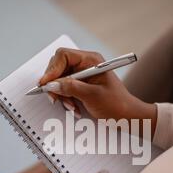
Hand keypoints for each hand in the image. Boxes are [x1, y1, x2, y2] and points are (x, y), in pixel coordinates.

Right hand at [39, 48, 156, 125]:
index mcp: (90, 60)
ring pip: (59, 81)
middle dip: (56, 86)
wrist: (127, 117)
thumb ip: (71, 88)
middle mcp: (85, 64)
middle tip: (56, 100)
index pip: (63, 56)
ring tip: (72, 108)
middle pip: (58, 68)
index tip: (45, 85)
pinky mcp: (81, 86)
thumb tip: (51, 85)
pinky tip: (74, 109)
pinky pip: (65, 90)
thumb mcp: (92, 96)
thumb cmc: (116, 104)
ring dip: (61, 96)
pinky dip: (66, 100)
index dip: (51, 70)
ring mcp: (82, 75)